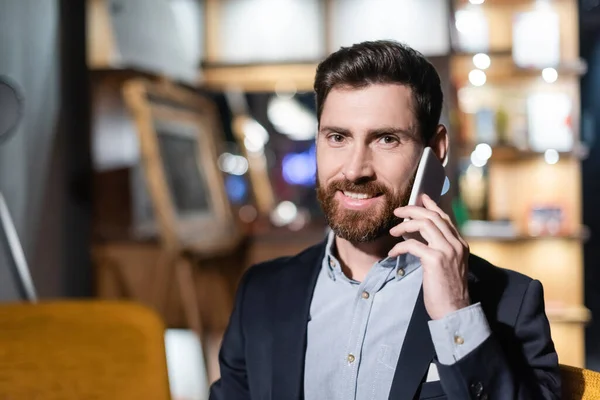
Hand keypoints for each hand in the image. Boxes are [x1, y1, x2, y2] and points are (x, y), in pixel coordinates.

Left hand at [389, 194, 469, 319]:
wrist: (454, 311)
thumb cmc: (447, 291)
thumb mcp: (447, 266)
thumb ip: (439, 249)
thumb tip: (419, 237)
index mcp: (460, 244)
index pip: (445, 218)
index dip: (432, 206)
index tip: (421, 197)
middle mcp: (456, 244)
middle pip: (433, 217)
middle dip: (413, 210)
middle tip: (398, 212)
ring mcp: (447, 251)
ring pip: (424, 225)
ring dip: (405, 225)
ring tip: (393, 231)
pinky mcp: (435, 260)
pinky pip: (413, 244)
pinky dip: (399, 246)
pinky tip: (392, 252)